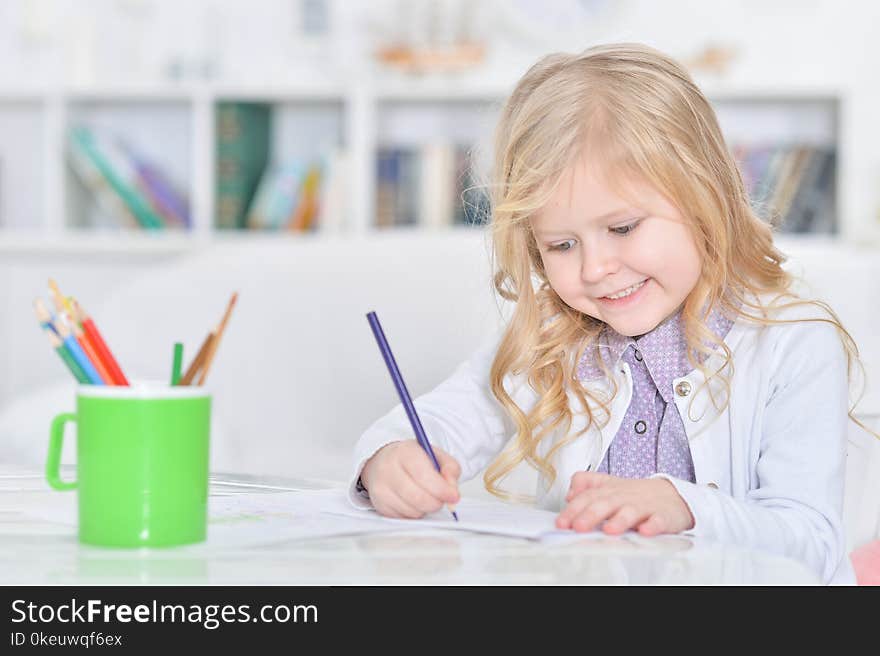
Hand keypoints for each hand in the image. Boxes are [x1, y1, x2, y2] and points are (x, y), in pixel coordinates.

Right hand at [359, 440, 460, 518]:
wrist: (383, 462)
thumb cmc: (411, 459)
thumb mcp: (435, 455)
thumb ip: (450, 469)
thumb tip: (452, 490)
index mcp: (404, 452)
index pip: (424, 476)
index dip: (442, 489)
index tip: (453, 496)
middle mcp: (388, 469)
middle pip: (419, 498)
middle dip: (436, 502)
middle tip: (442, 498)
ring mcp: (381, 489)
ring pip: (413, 511)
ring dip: (425, 508)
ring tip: (424, 494)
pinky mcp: (379, 505)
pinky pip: (404, 518)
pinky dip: (414, 513)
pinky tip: (412, 500)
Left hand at [555, 472, 694, 535]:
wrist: (671, 495)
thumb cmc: (634, 494)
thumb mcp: (607, 485)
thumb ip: (586, 484)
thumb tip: (570, 494)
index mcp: (608, 491)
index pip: (587, 498)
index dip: (573, 510)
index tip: (562, 522)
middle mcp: (623, 498)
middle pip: (605, 503)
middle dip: (591, 515)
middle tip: (578, 527)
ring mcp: (643, 507)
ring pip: (630, 512)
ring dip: (620, 520)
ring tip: (609, 530)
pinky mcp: (662, 516)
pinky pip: (658, 521)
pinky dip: (653, 525)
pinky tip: (645, 531)